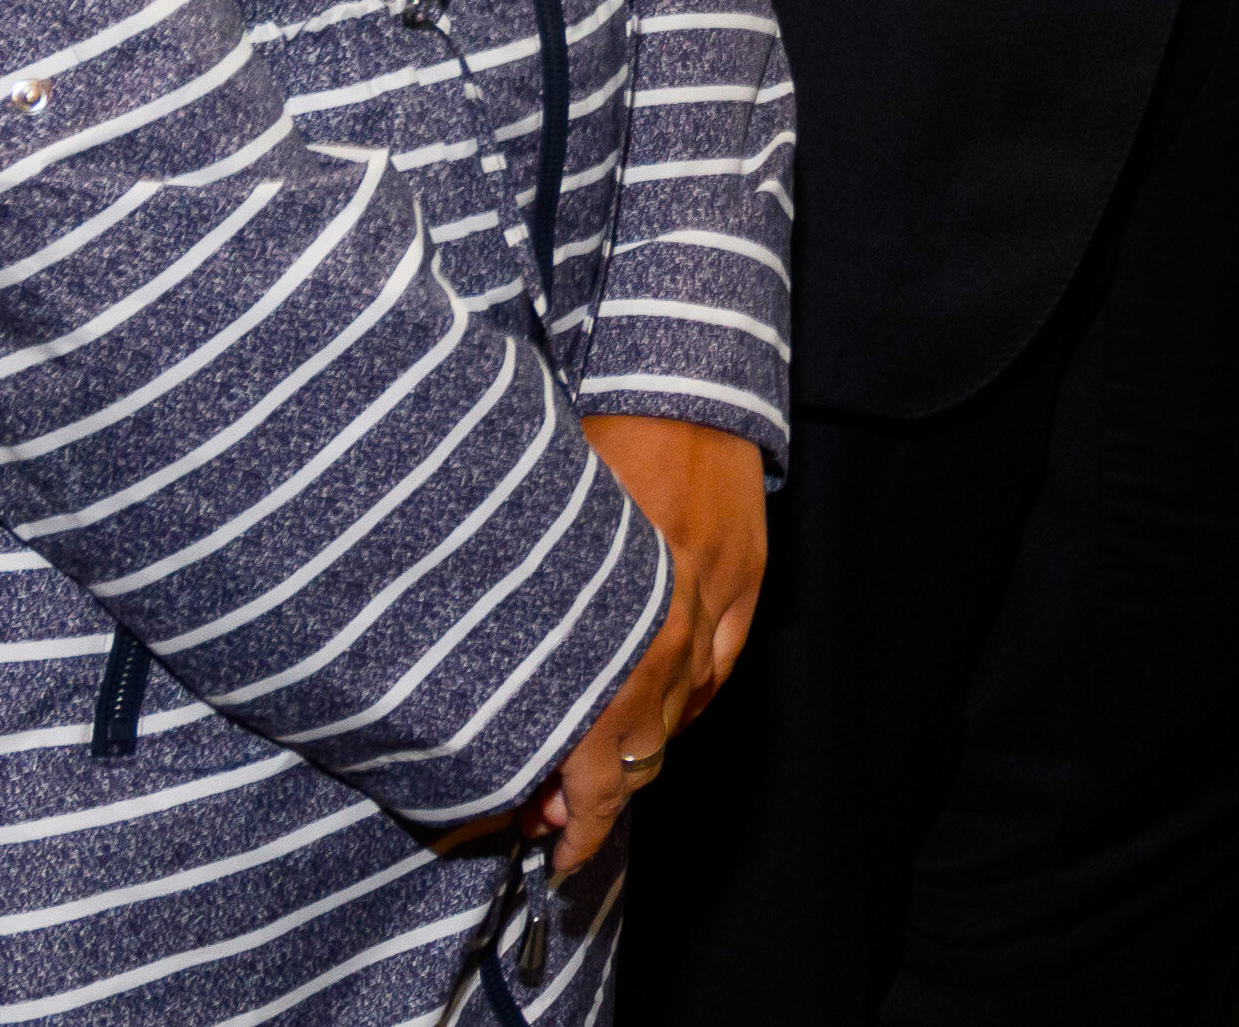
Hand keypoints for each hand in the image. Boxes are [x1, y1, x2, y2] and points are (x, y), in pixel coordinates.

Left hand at [530, 416, 764, 876]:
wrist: (679, 389)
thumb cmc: (594, 451)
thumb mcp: (535, 545)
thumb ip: (524, 625)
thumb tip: (490, 700)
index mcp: (607, 627)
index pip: (596, 761)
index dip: (573, 820)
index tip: (548, 849)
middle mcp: (665, 629)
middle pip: (638, 750)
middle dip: (597, 794)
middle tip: (554, 813)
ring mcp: (714, 605)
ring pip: (681, 717)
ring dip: (642, 751)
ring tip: (604, 765)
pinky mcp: (747, 583)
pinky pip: (721, 672)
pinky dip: (692, 703)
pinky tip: (665, 714)